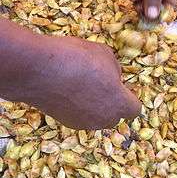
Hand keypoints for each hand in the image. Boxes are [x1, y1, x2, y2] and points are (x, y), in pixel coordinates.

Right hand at [20, 36, 140, 129]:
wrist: (40, 69)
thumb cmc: (78, 59)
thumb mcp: (105, 53)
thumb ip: (115, 69)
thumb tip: (113, 77)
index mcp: (118, 103)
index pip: (135, 109)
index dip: (130, 97)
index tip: (122, 86)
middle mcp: (103, 119)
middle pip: (114, 115)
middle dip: (112, 102)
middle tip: (101, 84)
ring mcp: (83, 123)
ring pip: (96, 116)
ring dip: (94, 105)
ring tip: (82, 85)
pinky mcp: (65, 122)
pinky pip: (79, 115)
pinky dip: (77, 106)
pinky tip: (68, 90)